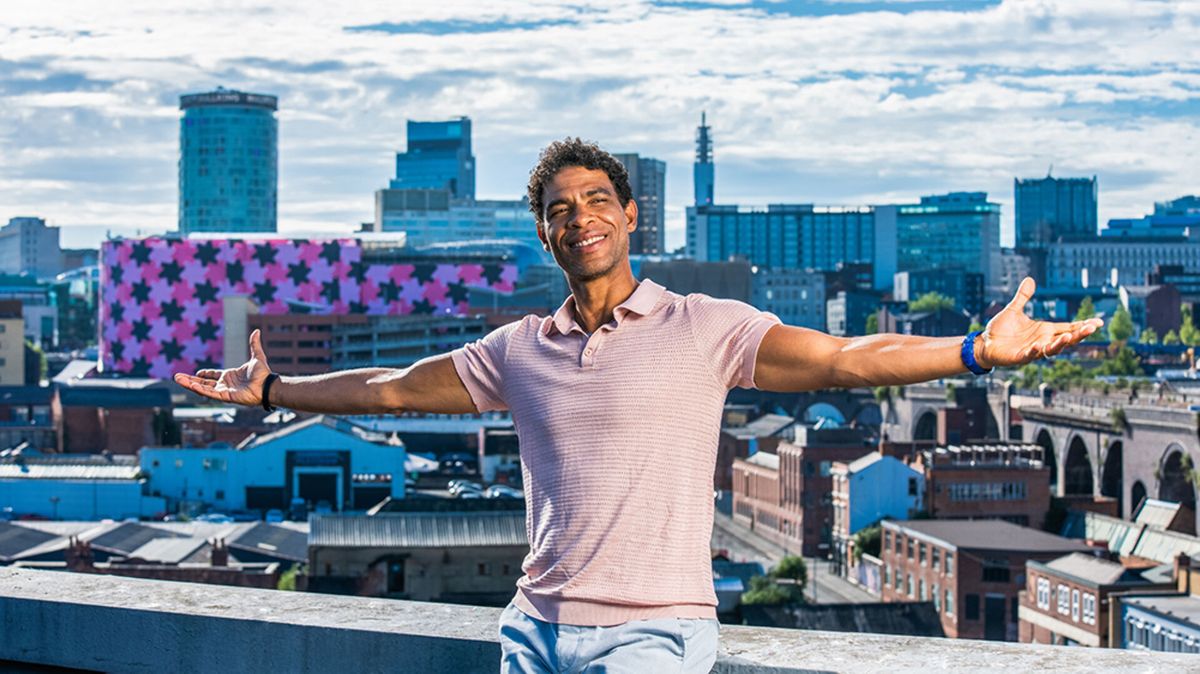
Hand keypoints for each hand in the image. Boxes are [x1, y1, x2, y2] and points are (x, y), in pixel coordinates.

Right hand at [173, 329, 272, 405]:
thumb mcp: (257, 356)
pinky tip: (191, 384)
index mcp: (230, 376)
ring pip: (203, 388)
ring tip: (177, 379)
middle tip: (177, 377)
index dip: (205, 375)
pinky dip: (200, 389)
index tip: (197, 372)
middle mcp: (226, 384)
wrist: (268, 385)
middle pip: (204, 383)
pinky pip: (210, 393)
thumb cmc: (264, 374)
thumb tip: (257, 331)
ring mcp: (224, 390)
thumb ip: (254, 344)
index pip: (214, 376)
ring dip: (190, 384)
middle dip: (190, 380)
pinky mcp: (225, 396)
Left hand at [977, 277, 1103, 368]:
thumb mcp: (1014, 310)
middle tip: (1093, 328)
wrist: (985, 343)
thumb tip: (1029, 279)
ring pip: (1052, 349)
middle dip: (1080, 334)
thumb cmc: (1001, 330)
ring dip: (1060, 343)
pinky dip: (1035, 351)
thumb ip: (1023, 297)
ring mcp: (1033, 350)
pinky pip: (1030, 355)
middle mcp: (1043, 341)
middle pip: (1067, 339)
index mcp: (1045, 330)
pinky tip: (1038, 346)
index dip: (1083, 325)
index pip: (1069, 327)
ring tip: (1069, 335)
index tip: (1099, 322)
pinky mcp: (1020, 357)